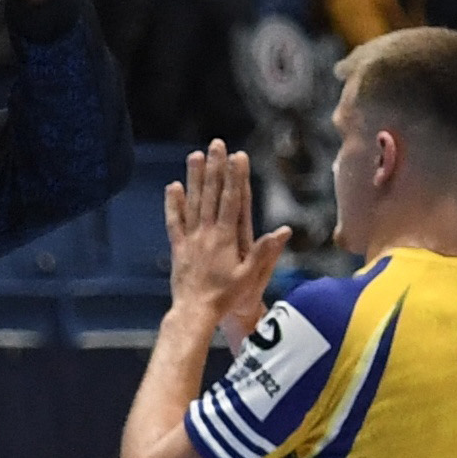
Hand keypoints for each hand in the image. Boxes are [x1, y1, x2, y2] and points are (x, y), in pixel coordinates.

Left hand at [164, 140, 288, 344]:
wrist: (194, 313)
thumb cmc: (226, 298)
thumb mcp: (250, 277)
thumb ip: (264, 252)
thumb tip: (283, 231)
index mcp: (226, 238)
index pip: (232, 200)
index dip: (235, 176)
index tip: (237, 156)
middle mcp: (207, 233)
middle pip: (211, 194)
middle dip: (215, 167)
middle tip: (216, 144)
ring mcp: (191, 239)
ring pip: (192, 202)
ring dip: (194, 178)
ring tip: (195, 155)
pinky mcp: (178, 248)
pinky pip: (175, 222)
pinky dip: (173, 204)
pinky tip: (173, 187)